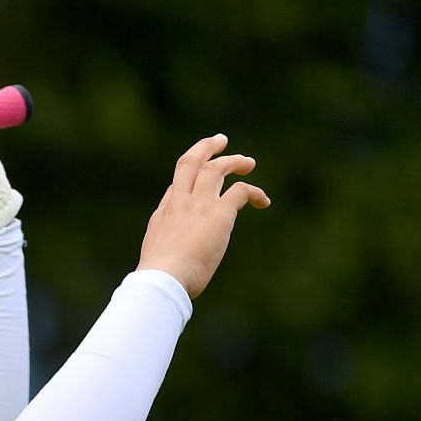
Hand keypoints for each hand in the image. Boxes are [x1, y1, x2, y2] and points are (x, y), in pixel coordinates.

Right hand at [137, 135, 269, 297]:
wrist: (163, 279)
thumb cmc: (160, 280)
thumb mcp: (157, 260)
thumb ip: (167, 253)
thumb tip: (174, 269)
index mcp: (162, 215)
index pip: (175, 187)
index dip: (189, 179)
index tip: (199, 178)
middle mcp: (179, 203)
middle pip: (190, 162)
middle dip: (206, 147)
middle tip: (220, 140)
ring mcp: (198, 204)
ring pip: (216, 167)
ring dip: (234, 161)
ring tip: (248, 163)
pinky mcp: (219, 212)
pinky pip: (242, 191)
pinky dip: (255, 192)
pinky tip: (263, 201)